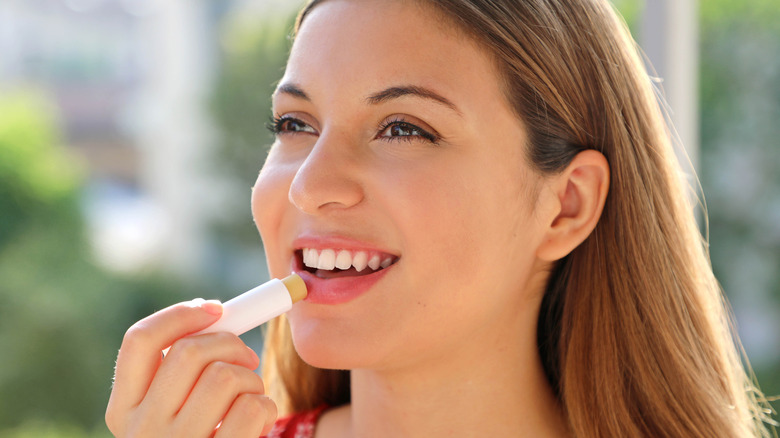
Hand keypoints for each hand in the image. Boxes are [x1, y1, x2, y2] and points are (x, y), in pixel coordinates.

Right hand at [105, 299, 277, 436]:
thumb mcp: (173, 408)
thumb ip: (183, 367)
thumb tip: (218, 314)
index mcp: (122, 410)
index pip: (140, 341)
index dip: (180, 314)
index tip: (215, 308)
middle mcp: (141, 431)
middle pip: (188, 352)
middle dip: (230, 342)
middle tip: (246, 355)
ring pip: (225, 376)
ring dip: (251, 376)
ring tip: (250, 393)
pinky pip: (252, 407)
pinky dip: (266, 404)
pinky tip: (258, 418)